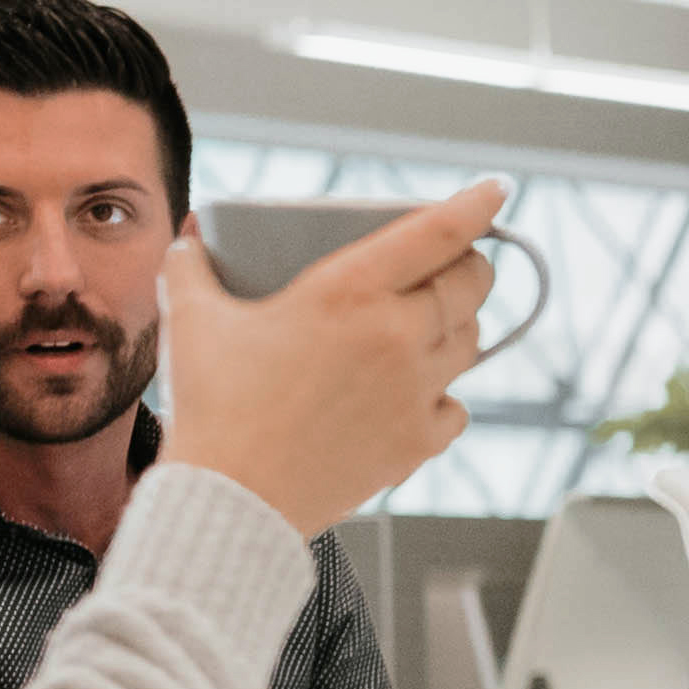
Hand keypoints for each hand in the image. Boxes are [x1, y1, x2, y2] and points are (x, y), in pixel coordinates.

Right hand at [161, 185, 505, 534]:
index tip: (496, 190)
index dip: (475, 205)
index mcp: (348, 290)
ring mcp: (414, 391)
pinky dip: (445, 396)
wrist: (232, 498)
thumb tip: (191, 235)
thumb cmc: (213, 407)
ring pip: (470, 343)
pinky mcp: (417, 441)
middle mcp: (395, 335)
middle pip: (469, 285)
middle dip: (472, 266)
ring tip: (435, 323)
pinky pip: (457, 408)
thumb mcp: (192, 318)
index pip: (436, 232)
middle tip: (460, 264)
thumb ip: (192, 264)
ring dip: (460, 326)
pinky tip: (419, 393)